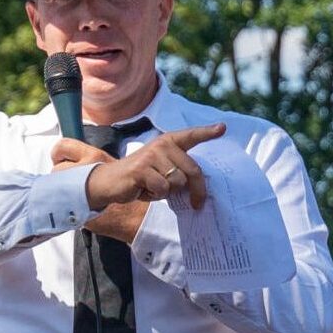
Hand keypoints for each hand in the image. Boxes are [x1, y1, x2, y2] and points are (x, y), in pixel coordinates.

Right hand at [53, 123, 226, 210]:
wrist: (110, 181)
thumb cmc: (142, 177)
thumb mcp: (162, 168)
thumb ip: (179, 169)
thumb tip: (200, 187)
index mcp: (169, 142)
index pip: (191, 136)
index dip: (208, 132)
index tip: (223, 128)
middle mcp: (162, 144)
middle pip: (192, 171)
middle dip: (197, 191)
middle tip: (197, 204)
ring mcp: (152, 155)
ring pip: (177, 183)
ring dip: (168, 192)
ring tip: (153, 187)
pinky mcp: (142, 168)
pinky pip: (162, 189)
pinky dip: (156, 195)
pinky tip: (144, 189)